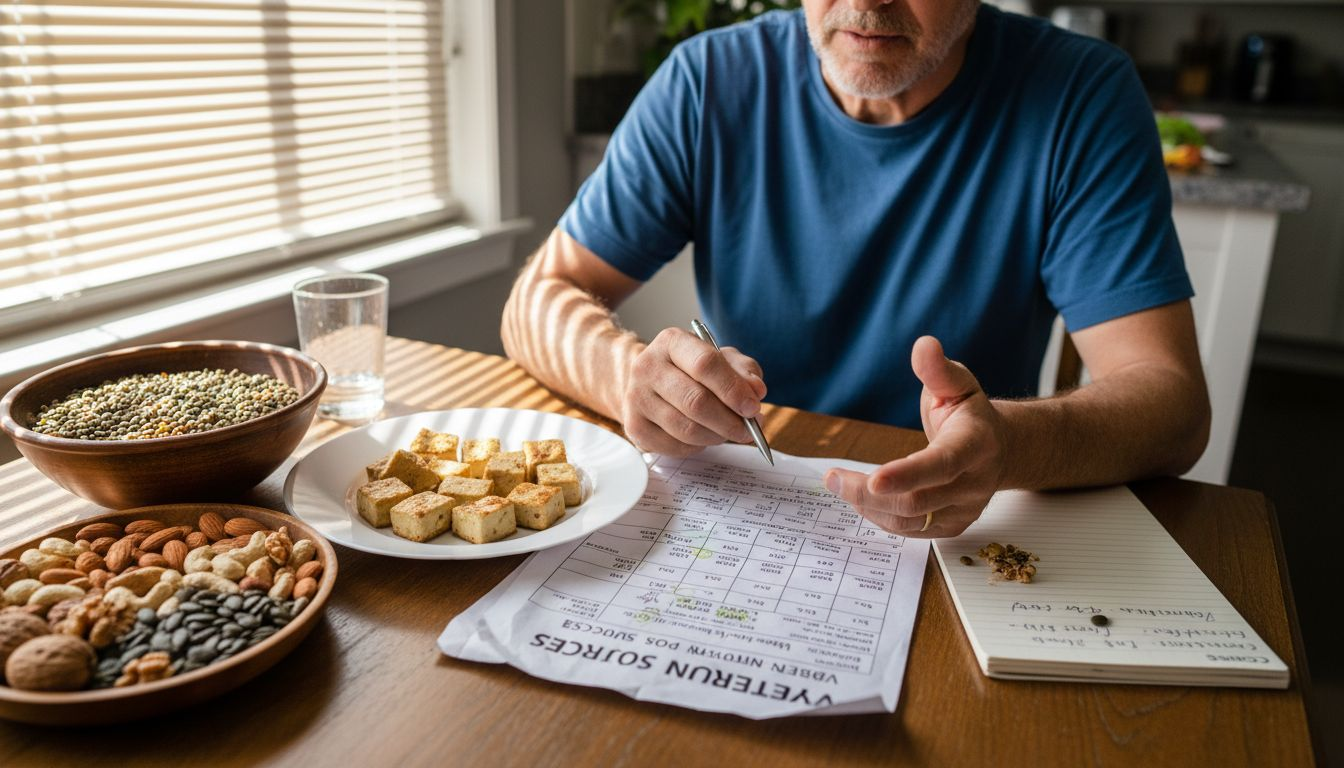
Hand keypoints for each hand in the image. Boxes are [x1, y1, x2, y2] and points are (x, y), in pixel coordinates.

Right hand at [622, 327, 766, 456]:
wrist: (651, 382)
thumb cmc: (692, 370)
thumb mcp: (722, 360)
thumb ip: (744, 371)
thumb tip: (756, 391)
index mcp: (671, 341)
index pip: (705, 364)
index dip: (733, 389)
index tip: (753, 407)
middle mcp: (647, 366)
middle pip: (696, 401)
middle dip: (729, 421)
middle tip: (748, 429)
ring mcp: (636, 398)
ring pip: (687, 429)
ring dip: (717, 436)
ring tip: (729, 432)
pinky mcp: (634, 426)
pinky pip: (675, 446)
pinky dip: (698, 447)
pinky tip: (704, 436)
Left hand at [824, 336, 1006, 537]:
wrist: (1000, 450)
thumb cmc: (971, 414)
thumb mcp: (958, 384)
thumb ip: (937, 369)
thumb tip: (924, 345)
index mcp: (977, 444)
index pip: (942, 464)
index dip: (908, 474)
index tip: (873, 478)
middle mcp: (975, 482)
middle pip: (918, 500)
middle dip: (868, 493)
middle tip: (833, 478)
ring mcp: (965, 509)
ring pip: (910, 521)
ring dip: (868, 506)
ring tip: (840, 485)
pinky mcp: (953, 525)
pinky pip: (911, 531)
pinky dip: (880, 516)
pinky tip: (862, 498)